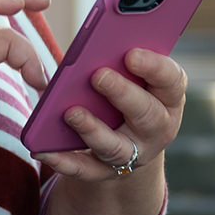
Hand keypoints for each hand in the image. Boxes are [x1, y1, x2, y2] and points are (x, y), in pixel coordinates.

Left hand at [33, 48, 186, 180]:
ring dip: (92, 129)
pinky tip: (42, 150)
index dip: (154, 67)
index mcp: (168, 98)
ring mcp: (133, 154)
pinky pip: (83, 169)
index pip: (171, 80)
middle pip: (145, 113)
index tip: (131, 53)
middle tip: (98, 76)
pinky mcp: (104, 172)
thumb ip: (124, 60)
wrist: (129, 144)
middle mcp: (157, 129)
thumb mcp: (137, 78)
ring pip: (114, 146)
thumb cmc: (131, 93)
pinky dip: (63, 161)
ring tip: (70, 112)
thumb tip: (95, 42)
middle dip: (122, 93)